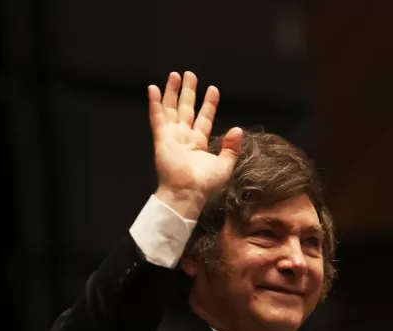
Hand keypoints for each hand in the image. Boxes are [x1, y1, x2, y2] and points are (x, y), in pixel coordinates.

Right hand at [148, 71, 242, 219]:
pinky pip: (157, 117)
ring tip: (175, 74)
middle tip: (190, 74)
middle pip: (186, 109)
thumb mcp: (224, 165)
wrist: (187, 193)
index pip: (204, 118)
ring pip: (171, 109)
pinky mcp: (161, 138)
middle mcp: (184, 137)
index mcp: (198, 143)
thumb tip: (238, 130)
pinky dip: (154, 102)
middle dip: (188, 92)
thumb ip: (231, 148)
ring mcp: (171, 136)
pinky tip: (153, 88)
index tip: (213, 89)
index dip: (209, 104)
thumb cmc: (205, 184)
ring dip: (172, 92)